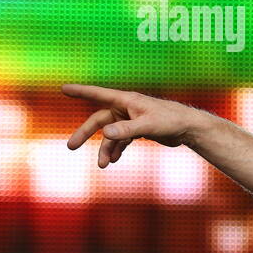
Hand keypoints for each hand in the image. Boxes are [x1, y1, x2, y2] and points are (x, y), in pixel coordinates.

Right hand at [62, 84, 199, 167]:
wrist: (188, 128)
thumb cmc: (170, 121)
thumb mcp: (147, 125)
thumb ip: (126, 130)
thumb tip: (105, 134)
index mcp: (126, 100)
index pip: (98, 94)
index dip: (80, 92)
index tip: (63, 88)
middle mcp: (126, 108)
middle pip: (99, 120)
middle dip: (85, 134)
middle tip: (71, 146)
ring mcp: (130, 120)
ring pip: (110, 135)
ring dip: (106, 149)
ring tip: (103, 164)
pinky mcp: (137, 130)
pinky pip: (121, 140)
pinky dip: (117, 150)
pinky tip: (114, 160)